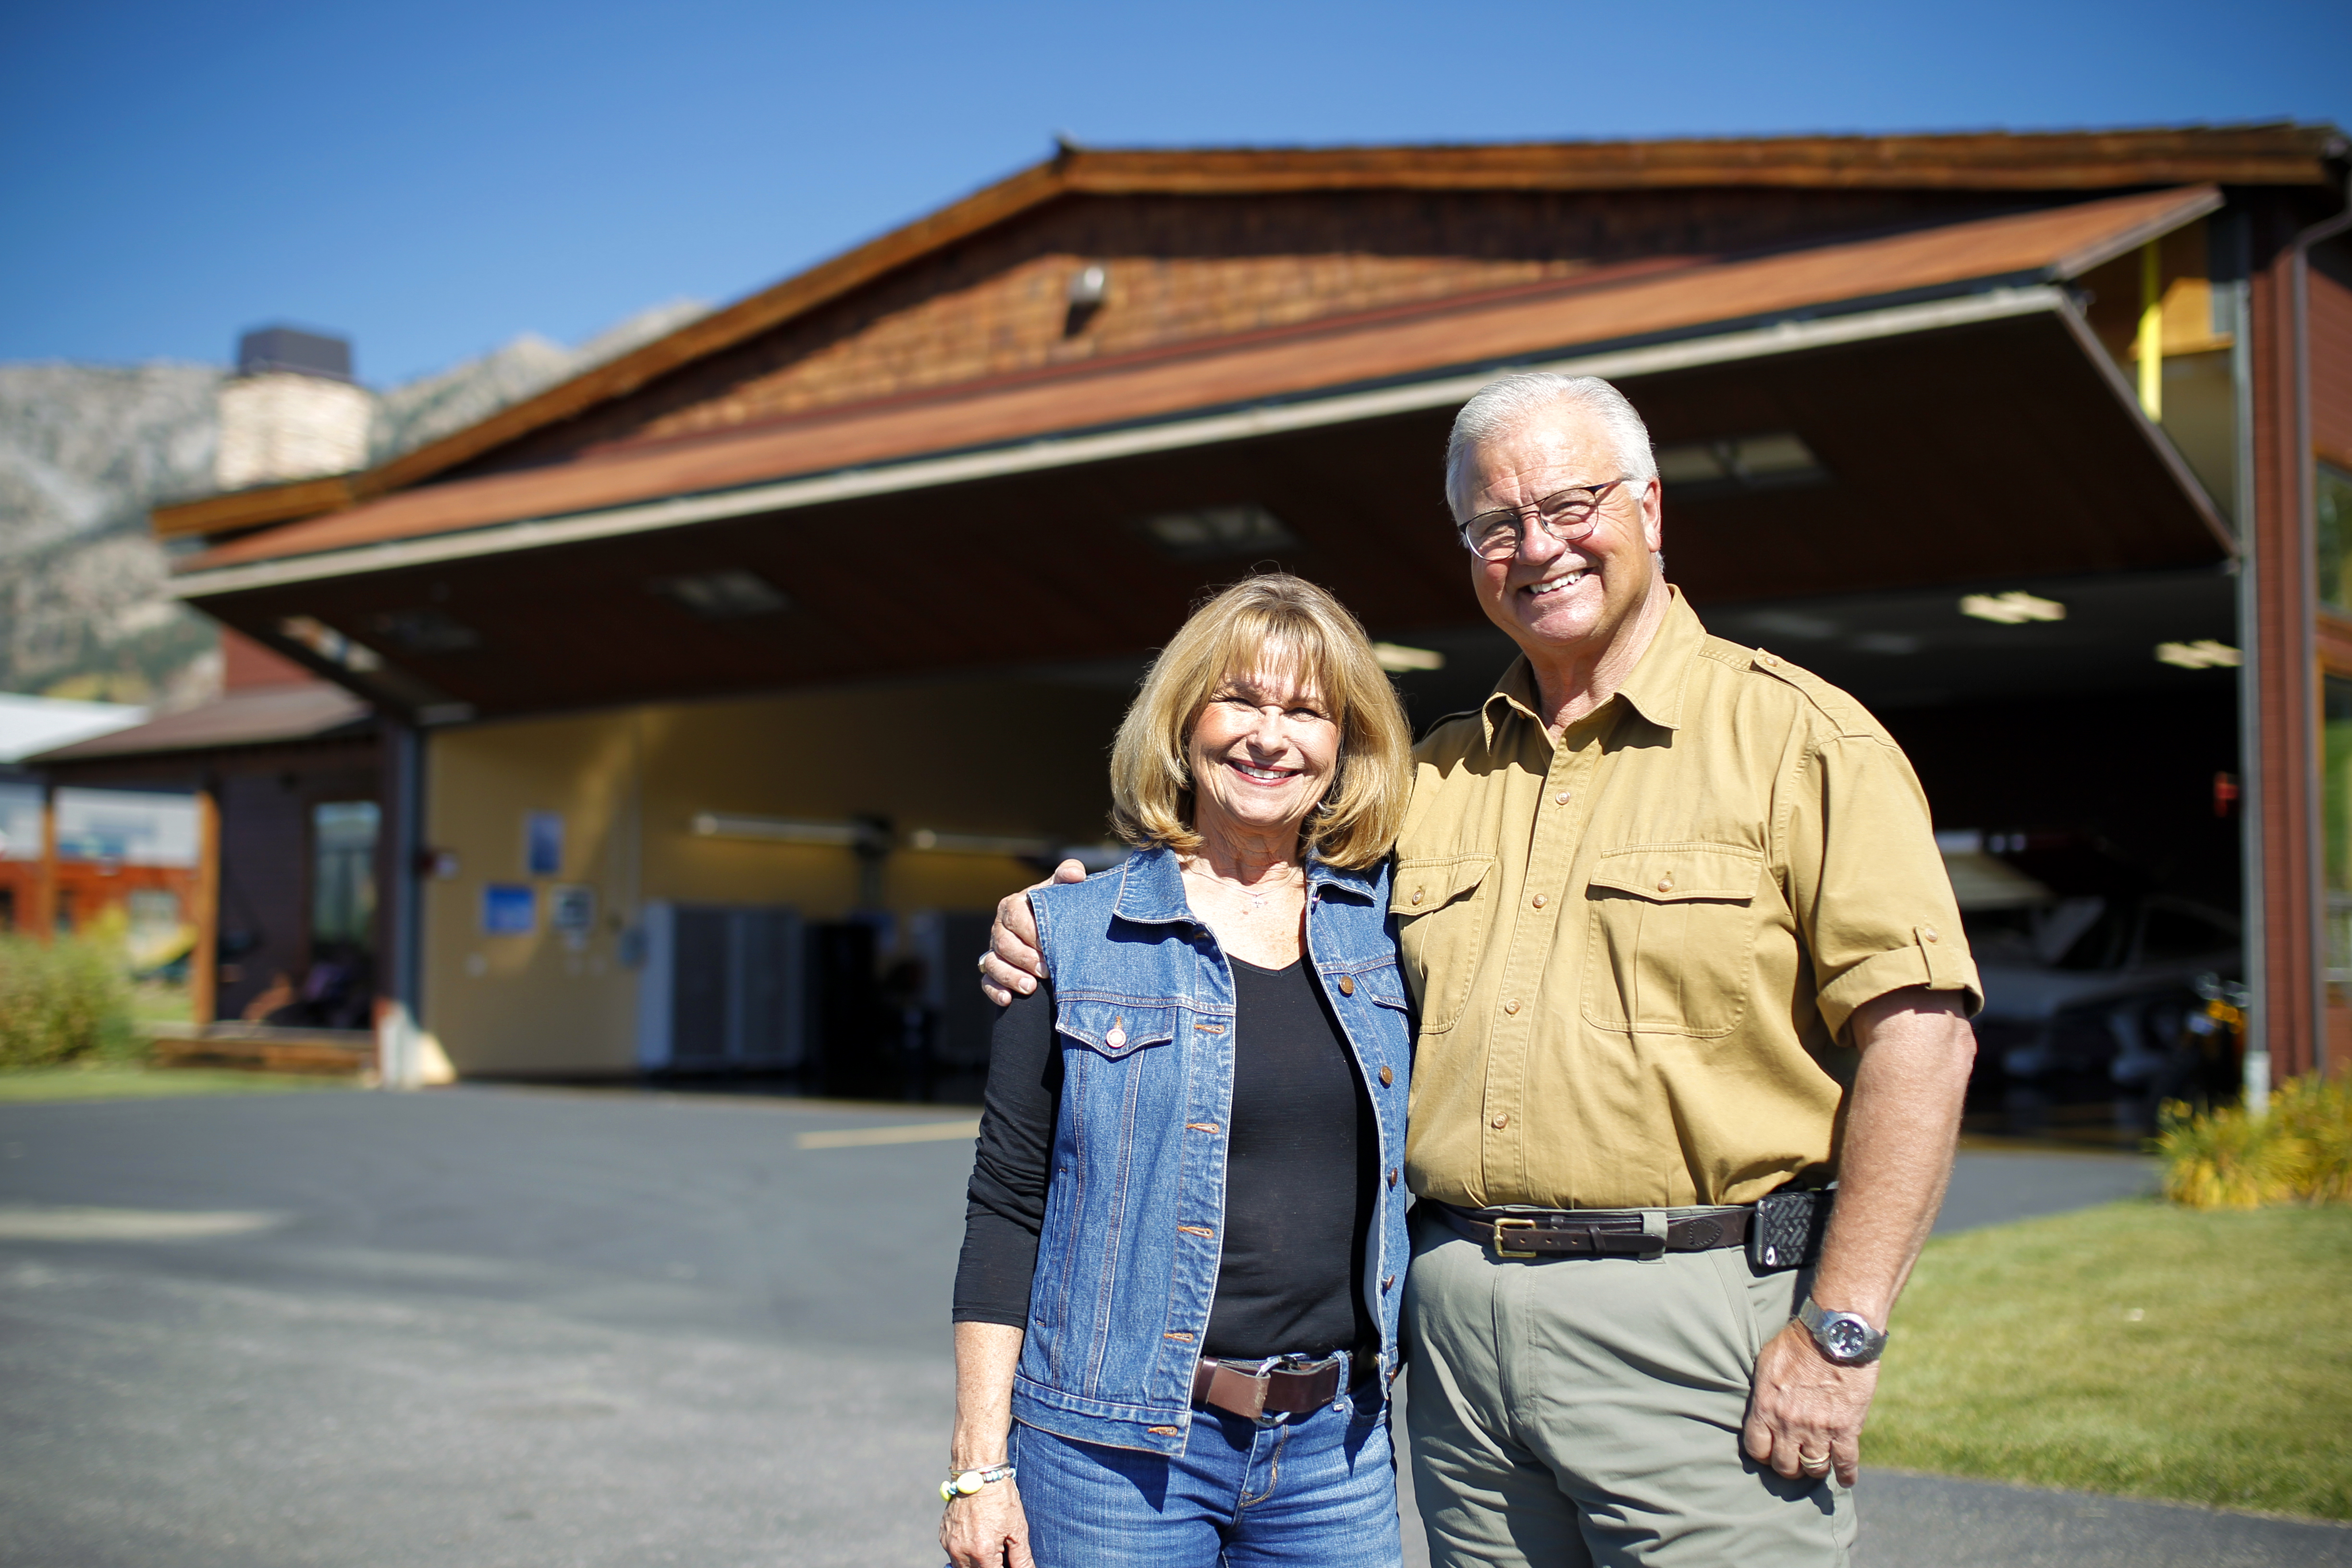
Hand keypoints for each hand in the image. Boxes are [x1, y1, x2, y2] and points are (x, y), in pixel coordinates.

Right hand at [941, 1476, 1034, 1567]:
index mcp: (982, 1552)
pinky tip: (977, 1538)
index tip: (1007, 1562)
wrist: (978, 1472)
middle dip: (989, 1566)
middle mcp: (961, 1552)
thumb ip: (1022, 1559)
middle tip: (1000, 1554)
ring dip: (976, 1563)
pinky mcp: (943, 1536)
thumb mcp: (1018, 1529)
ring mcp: (949, 1544)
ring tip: (989, 1546)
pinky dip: (965, 1553)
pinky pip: (953, 1555)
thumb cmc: (1001, 1498)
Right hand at [978, 860, 1083, 1005]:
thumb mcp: (1060, 892)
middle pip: (1003, 943)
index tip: (1049, 945)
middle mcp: (1000, 928)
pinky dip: (996, 991)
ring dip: (1010, 977)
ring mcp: (994, 951)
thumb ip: (1067, 877)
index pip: (1015, 917)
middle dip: (1024, 958)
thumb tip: (1076, 875)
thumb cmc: (1056, 910)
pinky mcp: (993, 971)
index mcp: (1012, 906)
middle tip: (1046, 971)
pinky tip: (1008, 999)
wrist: (1054, 933)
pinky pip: (987, 981)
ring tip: (1030, 988)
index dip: (1031, 932)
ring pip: (993, 964)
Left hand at [1742, 1319, 1878, 1487]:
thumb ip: (1763, 1392)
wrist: (1836, 1334)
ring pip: (1813, 1468)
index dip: (1763, 1454)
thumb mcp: (1766, 1363)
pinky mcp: (1847, 1429)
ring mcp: (1819, 1429)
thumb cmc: (1798, 1342)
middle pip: (1784, 1466)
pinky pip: (1846, 1463)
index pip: (1756, 1449)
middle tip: (1793, 1463)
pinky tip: (1846, 1479)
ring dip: (1814, 1470)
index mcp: (1766, 1407)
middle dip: (1788, 1467)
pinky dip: (1846, 1475)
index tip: (1769, 1452)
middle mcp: (1789, 1424)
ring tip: (1816, 1466)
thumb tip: (1760, 1409)